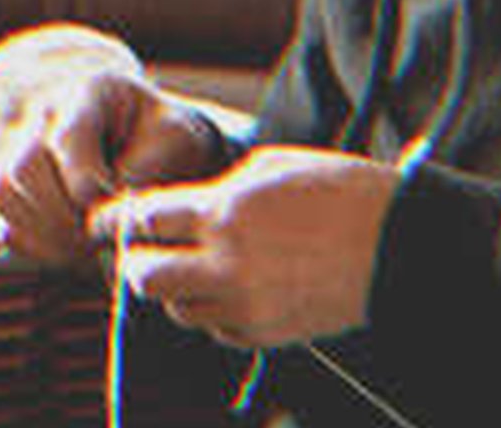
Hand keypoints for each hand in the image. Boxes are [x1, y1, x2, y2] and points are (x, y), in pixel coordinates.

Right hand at [0, 72, 229, 263]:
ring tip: (87, 247)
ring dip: (46, 233)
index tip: (112, 204)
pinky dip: (36, 247)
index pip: (66, 134)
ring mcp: (21, 149)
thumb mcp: (177, 141)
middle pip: (25, 166)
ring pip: (2, 193)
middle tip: (101, 234)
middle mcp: (45, 114)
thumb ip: (146, 170)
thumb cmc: (167, 140)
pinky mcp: (15, 190)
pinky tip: (72, 252)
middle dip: (65, 212)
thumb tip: (102, 216)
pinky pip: (4, 223)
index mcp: (90, 91)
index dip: (85, 179)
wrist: (157, 146)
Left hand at [88, 146, 400, 348]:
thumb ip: (217, 190)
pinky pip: (214, 331)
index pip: (143, 220)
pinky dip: (213, 313)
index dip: (116, 219)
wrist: (398, 244)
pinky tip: (233, 289)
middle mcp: (226, 264)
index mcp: (224, 212)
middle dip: (137, 262)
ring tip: (198, 267)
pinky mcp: (265, 334)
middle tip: (146, 250)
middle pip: (143, 276)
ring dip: (176, 289)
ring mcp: (245, 305)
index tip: (102, 222)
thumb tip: (180, 207)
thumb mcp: (270, 167)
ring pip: (176, 309)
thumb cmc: (339, 192)